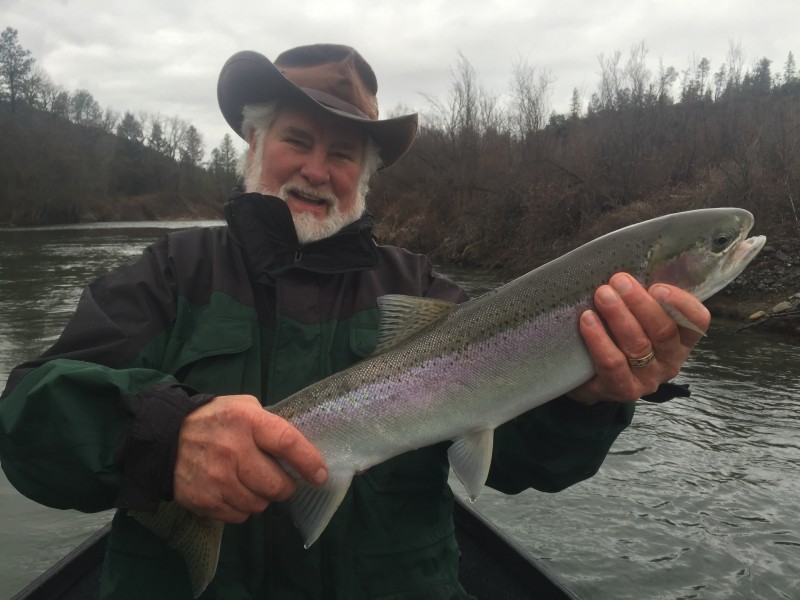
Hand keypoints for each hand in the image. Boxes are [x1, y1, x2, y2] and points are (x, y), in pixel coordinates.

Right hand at [173, 394, 327, 522]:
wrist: (163, 437)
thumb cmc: (213, 420)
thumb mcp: (242, 407)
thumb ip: (269, 424)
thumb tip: (299, 449)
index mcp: (246, 420)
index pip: (287, 443)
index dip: (309, 461)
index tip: (320, 475)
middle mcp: (232, 450)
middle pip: (277, 485)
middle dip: (285, 486)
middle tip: (280, 480)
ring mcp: (217, 478)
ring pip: (259, 504)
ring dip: (262, 497)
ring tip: (250, 482)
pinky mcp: (204, 500)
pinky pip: (238, 516)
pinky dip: (241, 507)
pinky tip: (232, 491)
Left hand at [568, 272, 709, 404]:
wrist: (587, 376)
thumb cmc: (614, 334)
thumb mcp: (633, 314)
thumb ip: (640, 294)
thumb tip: (633, 257)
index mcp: (680, 339)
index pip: (697, 321)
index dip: (681, 303)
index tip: (657, 286)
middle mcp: (669, 360)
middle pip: (663, 331)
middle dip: (640, 303)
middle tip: (619, 281)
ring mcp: (647, 378)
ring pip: (638, 346)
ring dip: (619, 316)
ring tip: (602, 294)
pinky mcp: (622, 390)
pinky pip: (612, 363)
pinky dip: (599, 339)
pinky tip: (587, 320)